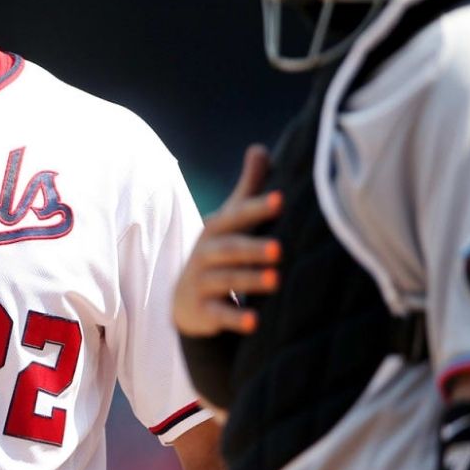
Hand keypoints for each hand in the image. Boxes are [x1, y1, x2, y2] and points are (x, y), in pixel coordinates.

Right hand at [173, 144, 282, 336]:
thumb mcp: (229, 221)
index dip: (257, 208)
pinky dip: (235, 318)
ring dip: (249, 280)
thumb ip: (247, 188)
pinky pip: (218, 313)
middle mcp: (205, 253)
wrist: (186, 299)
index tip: (282, 200)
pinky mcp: (202, 310)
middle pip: (229, 249)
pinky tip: (255, 321)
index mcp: (215, 229)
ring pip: (225, 280)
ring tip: (276, 281)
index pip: (236, 216)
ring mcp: (201, 282)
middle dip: (253, 248)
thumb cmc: (219, 252)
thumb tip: (259, 148)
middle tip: (280, 248)